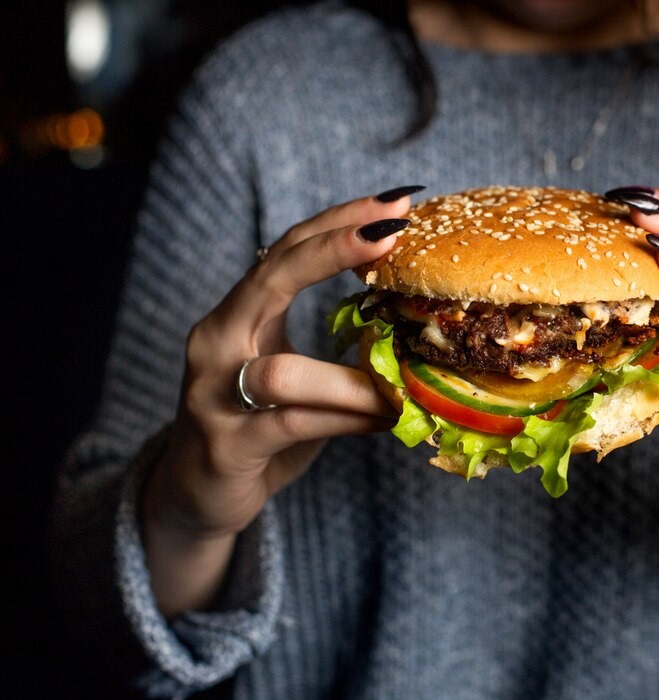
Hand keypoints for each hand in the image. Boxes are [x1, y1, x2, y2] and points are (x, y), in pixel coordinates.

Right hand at [142, 190, 415, 614]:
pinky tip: (386, 417)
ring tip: (404, 380)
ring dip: (352, 376)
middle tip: (391, 234)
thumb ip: (330, 342)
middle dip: (333, 250)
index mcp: (236, 315)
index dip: (338, 222)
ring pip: (283, 371)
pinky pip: (294, 423)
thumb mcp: (291, 369)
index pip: (286, 249)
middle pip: (271, 277)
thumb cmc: (258, 423)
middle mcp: (216, 342)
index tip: (395, 202)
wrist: (195, 491)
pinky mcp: (227, 444)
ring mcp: (214, 393)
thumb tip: (415, 317)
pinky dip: (348, 418)